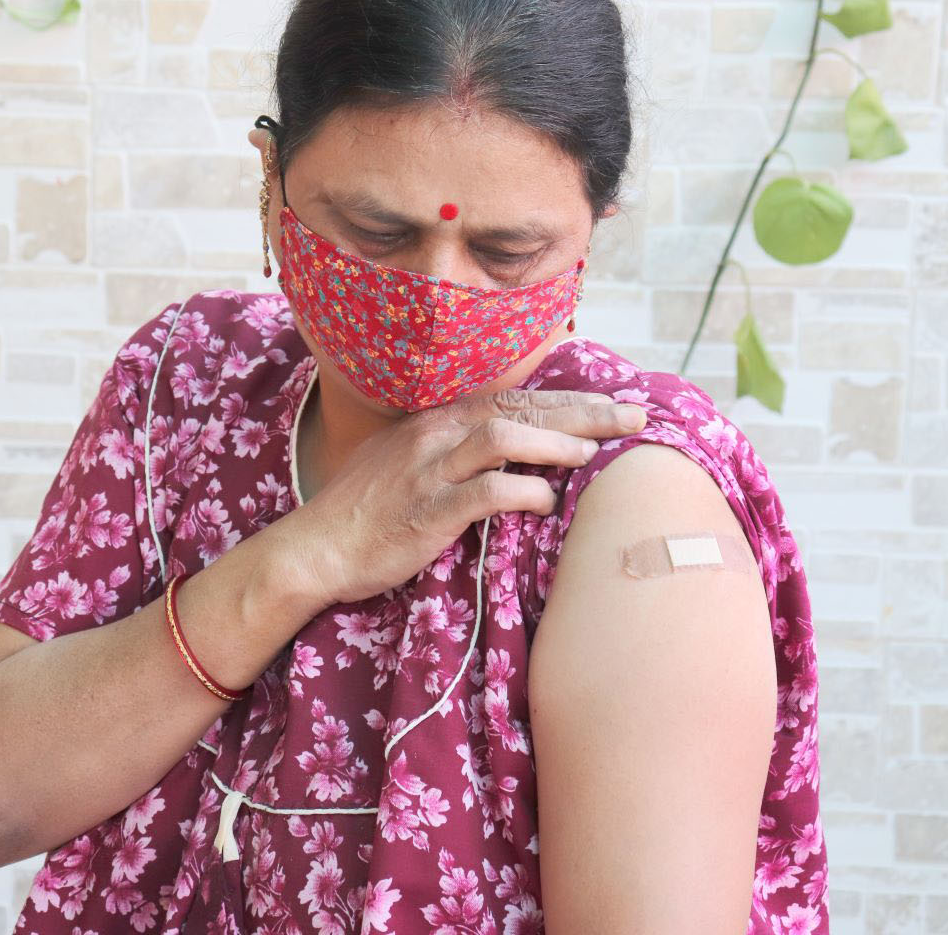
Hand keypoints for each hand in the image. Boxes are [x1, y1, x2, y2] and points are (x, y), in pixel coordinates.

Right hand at [277, 387, 647, 606]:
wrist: (315, 548)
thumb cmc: (365, 514)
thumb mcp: (408, 466)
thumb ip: (455, 455)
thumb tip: (510, 456)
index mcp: (435, 423)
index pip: (512, 399)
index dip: (567, 399)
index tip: (612, 404)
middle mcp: (434, 436)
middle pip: (519, 409)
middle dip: (581, 411)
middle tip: (632, 417)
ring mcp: (429, 472)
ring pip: (503, 437)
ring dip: (553, 444)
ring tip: (592, 457)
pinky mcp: (426, 512)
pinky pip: (484, 492)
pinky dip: (522, 492)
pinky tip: (547, 500)